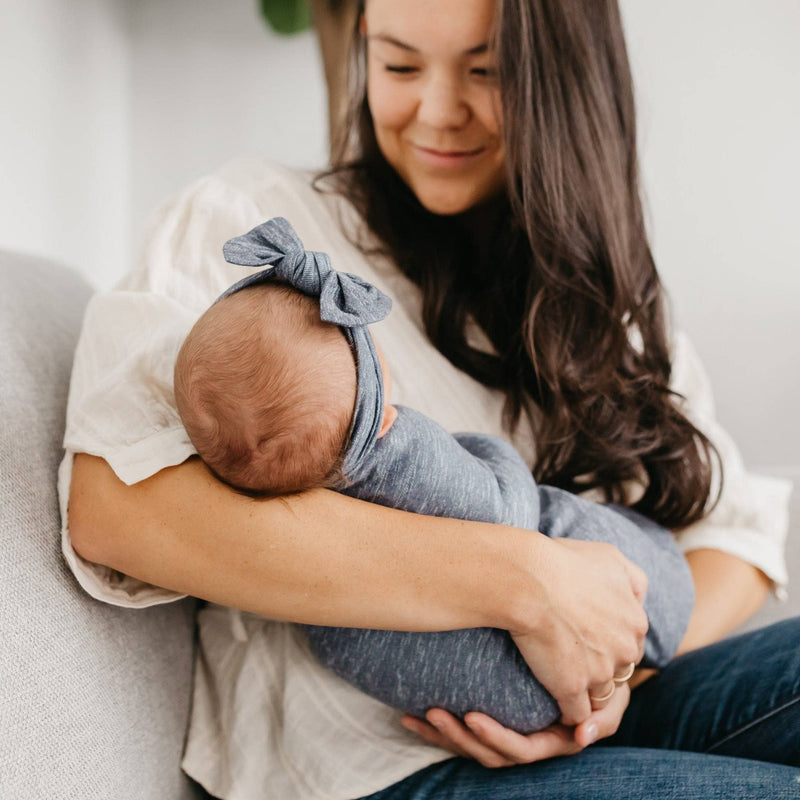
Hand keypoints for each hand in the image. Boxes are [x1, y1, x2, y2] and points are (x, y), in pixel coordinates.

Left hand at [401, 682, 630, 767]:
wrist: (584, 663)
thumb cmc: (601, 680)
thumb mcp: (613, 696)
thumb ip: (605, 715)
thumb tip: (582, 736)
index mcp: (553, 740)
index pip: (522, 748)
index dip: (496, 738)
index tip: (472, 717)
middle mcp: (527, 743)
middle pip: (489, 753)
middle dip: (460, 737)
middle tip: (437, 713)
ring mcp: (506, 735)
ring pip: (471, 746)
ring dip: (443, 735)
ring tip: (419, 715)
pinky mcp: (488, 725)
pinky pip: (459, 733)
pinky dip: (433, 729)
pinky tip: (409, 715)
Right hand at [511, 537, 647, 725]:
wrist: (529, 580)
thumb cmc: (563, 562)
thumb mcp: (610, 556)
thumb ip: (632, 578)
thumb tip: (637, 595)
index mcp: (635, 621)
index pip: (630, 643)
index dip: (609, 642)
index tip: (588, 637)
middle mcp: (624, 650)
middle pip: (619, 671)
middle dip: (602, 668)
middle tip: (575, 657)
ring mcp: (599, 672)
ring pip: (601, 695)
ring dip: (586, 692)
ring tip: (563, 680)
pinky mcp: (571, 688)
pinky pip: (576, 713)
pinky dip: (568, 712)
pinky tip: (554, 699)